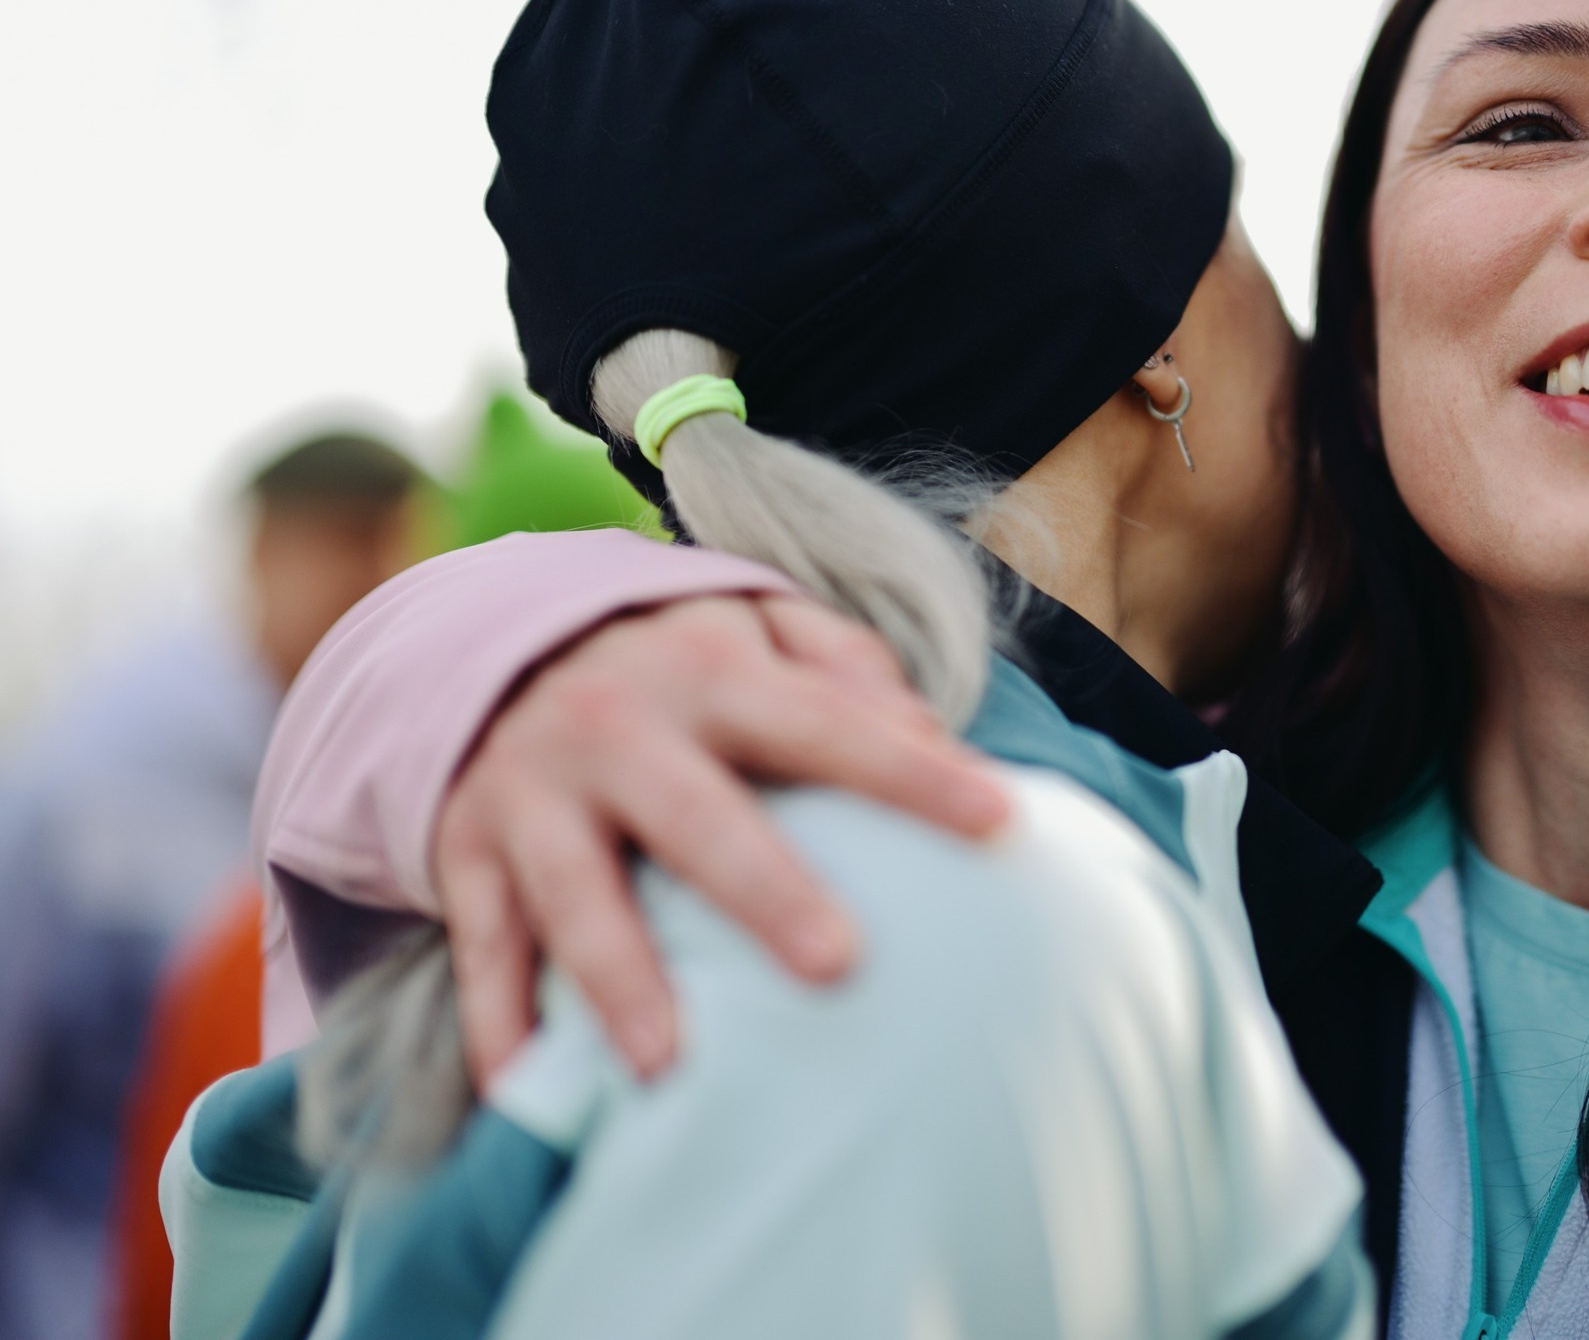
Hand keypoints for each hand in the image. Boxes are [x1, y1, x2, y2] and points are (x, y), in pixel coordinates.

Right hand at [430, 592, 1009, 1085]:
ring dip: (618, 979)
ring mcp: (532, 790)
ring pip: (574, 892)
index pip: (826, 722)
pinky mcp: (464, 848)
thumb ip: (847, 670)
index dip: (911, 773)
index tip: (999, 822)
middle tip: (837, 966)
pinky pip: (482, 944)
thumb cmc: (676, 661)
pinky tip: (525, 1086)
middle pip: (696, 815)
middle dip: (764, 889)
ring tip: (667, 1065)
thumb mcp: (758, 627)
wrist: (490, 641)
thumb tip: (934, 740)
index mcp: (709, 664)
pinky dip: (496, 1018)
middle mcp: (617, 722)